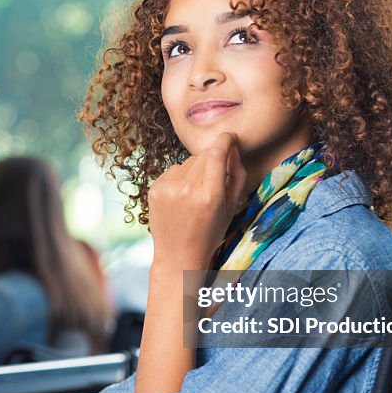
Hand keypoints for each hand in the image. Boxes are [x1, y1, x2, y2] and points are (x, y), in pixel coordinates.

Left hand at [148, 132, 247, 267]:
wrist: (178, 254)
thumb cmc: (210, 232)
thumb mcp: (231, 206)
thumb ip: (236, 174)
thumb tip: (232, 146)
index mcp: (209, 195)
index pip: (217, 151)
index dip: (226, 140)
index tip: (230, 137)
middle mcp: (186, 189)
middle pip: (203, 155)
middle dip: (213, 160)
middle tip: (215, 179)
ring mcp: (167, 188)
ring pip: (188, 162)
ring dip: (195, 171)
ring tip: (196, 195)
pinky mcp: (154, 189)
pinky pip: (173, 170)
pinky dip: (180, 178)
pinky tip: (182, 198)